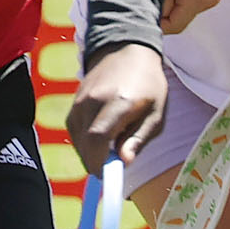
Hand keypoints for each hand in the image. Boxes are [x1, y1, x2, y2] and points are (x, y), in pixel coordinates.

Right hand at [69, 44, 168, 174]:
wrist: (127, 51)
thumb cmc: (148, 85)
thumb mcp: (155, 114)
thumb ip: (138, 139)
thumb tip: (125, 162)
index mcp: (118, 103)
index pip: (98, 138)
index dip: (99, 162)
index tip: (107, 176)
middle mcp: (93, 101)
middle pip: (85, 142)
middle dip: (95, 162)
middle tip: (111, 168)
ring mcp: (80, 100)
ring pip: (77, 138)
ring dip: (90, 152)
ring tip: (110, 148)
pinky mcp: (73, 101)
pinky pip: (74, 129)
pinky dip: (84, 141)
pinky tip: (100, 139)